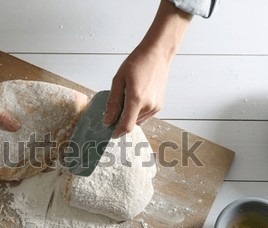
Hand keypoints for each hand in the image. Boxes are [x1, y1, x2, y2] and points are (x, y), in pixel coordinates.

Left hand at [103, 0, 191, 137]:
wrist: (157, 54)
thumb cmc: (137, 63)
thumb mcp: (118, 80)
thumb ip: (113, 102)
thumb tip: (108, 120)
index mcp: (136, 99)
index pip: (127, 126)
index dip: (118, 132)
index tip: (111, 132)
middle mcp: (148, 105)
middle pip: (131, 123)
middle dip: (121, 119)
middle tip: (117, 105)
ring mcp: (155, 106)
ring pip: (138, 121)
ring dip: (130, 115)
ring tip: (128, 96)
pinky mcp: (159, 105)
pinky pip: (145, 115)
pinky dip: (137, 111)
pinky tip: (136, 97)